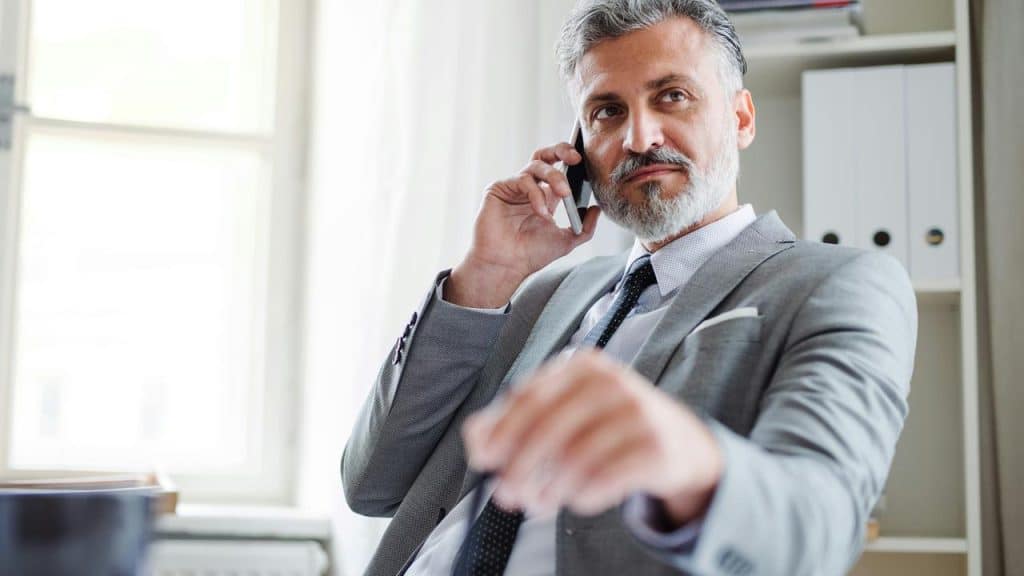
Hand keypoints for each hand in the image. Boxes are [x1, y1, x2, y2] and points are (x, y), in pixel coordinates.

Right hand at [446, 143, 600, 307]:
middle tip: (576, 158)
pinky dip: (536, 194)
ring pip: (536, 165)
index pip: (558, 168)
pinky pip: (522, 180)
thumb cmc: (530, 255)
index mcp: (545, 196)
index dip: (570, 160)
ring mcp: (513, 187)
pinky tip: (540, 211)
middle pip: (544, 156)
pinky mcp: (498, 189)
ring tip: (564, 195)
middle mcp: (529, 188)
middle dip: (561, 150)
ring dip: (554, 177)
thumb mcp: (567, 241)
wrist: (507, 266)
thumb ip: (585, 227)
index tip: (586, 162)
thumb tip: (597, 209)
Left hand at [461, 349, 722, 524]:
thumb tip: (476, 439)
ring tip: (541, 504)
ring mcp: (637, 413)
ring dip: (550, 489)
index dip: (501, 431)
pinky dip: (584, 496)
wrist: (680, 444)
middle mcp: (610, 382)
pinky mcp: (656, 447)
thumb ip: (516, 420)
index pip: (529, 397)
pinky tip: (578, 501)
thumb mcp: (566, 411)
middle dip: (520, 467)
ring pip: (575, 458)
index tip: (483, 461)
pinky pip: (606, 479)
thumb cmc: (609, 426)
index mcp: (581, 366)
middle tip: (506, 496)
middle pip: (548, 428)